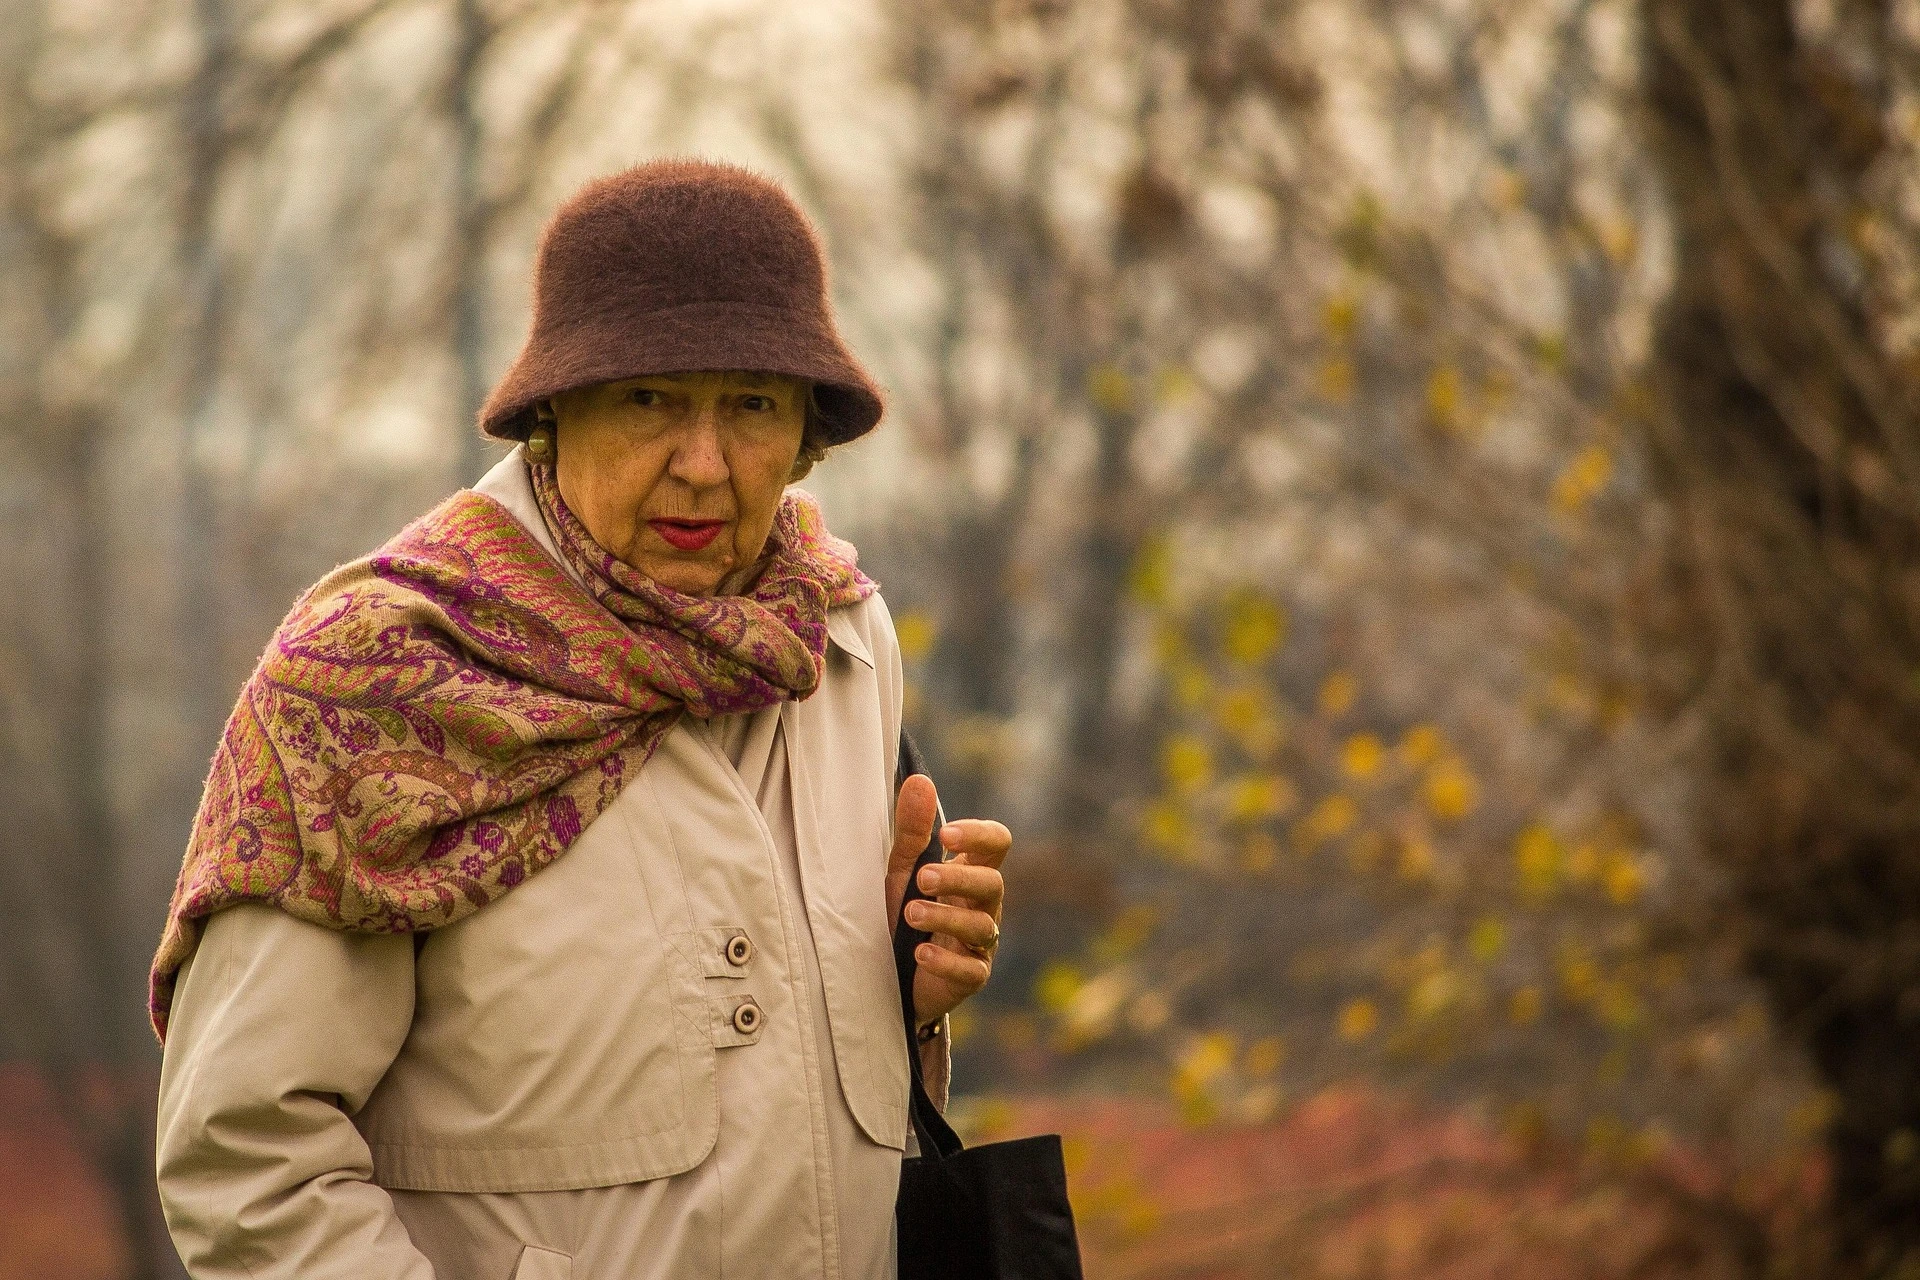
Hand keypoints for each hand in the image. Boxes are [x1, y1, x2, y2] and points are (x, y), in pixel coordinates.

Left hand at [885, 772, 1008, 1030]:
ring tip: (911, 914)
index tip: (945, 834)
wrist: (886, 973)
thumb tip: (920, 780)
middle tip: (922, 879)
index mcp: (970, 870)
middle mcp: (982, 905)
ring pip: (982, 927)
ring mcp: (980, 943)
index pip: (997, 843)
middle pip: (993, 883)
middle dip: (959, 879)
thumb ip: (911, 830)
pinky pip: (972, 970)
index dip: (978, 835)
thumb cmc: (900, 913)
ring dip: (946, 918)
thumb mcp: (900, 870)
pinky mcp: (971, 977)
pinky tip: (921, 954)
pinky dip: (946, 962)